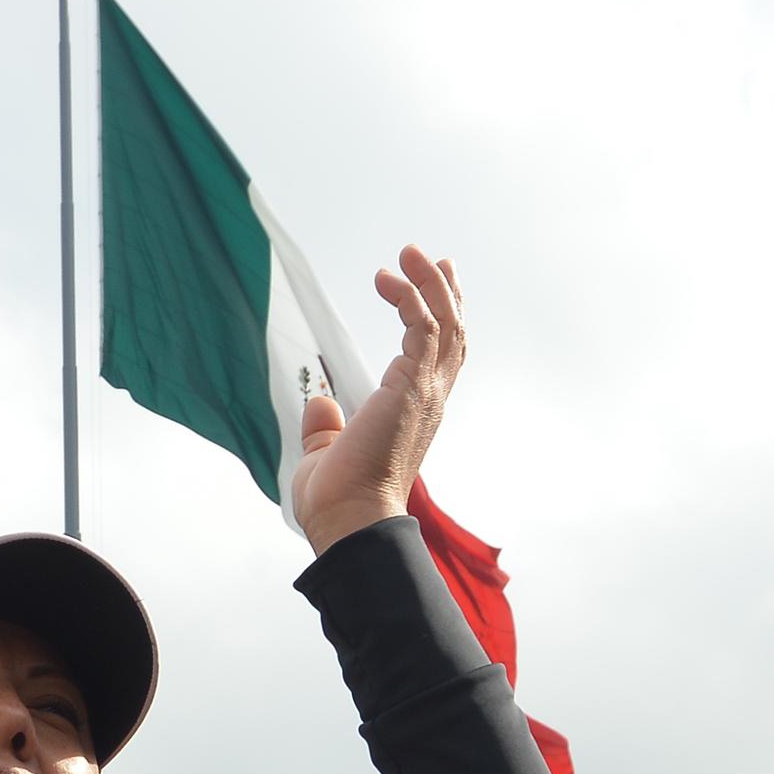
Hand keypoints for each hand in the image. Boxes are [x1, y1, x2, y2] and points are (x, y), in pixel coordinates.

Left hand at [291, 246, 465, 551]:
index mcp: (416, 413)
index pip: (441, 356)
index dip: (440, 317)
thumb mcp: (326, 453)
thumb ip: (325, 426)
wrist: (350, 520)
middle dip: (446, 292)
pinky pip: (423, 326)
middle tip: (433, 259)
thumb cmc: (339, 500)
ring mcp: (427, 392)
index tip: (429, 284)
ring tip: (408, 253)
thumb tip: (319, 401)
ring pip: (446, 322)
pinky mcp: (414, 386)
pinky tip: (388, 280)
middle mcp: (431, 399)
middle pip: (454, 333)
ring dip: (430, 283)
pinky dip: (411, 296)